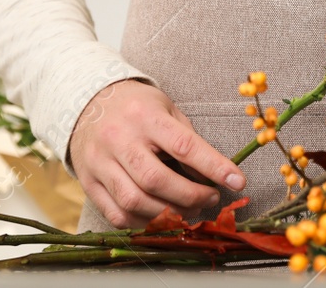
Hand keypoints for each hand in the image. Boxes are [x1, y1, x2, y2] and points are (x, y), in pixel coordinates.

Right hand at [68, 78, 245, 227]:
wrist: (88, 102)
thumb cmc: (137, 107)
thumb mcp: (166, 109)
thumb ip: (187, 139)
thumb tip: (213, 174)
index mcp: (145, 116)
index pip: (184, 146)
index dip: (214, 167)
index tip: (238, 181)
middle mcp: (119, 139)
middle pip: (156, 180)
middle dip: (190, 197)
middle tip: (211, 199)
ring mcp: (100, 163)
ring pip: (135, 201)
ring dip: (169, 215)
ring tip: (189, 211)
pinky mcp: (88, 182)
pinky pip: (116, 214)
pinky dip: (143, 223)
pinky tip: (161, 218)